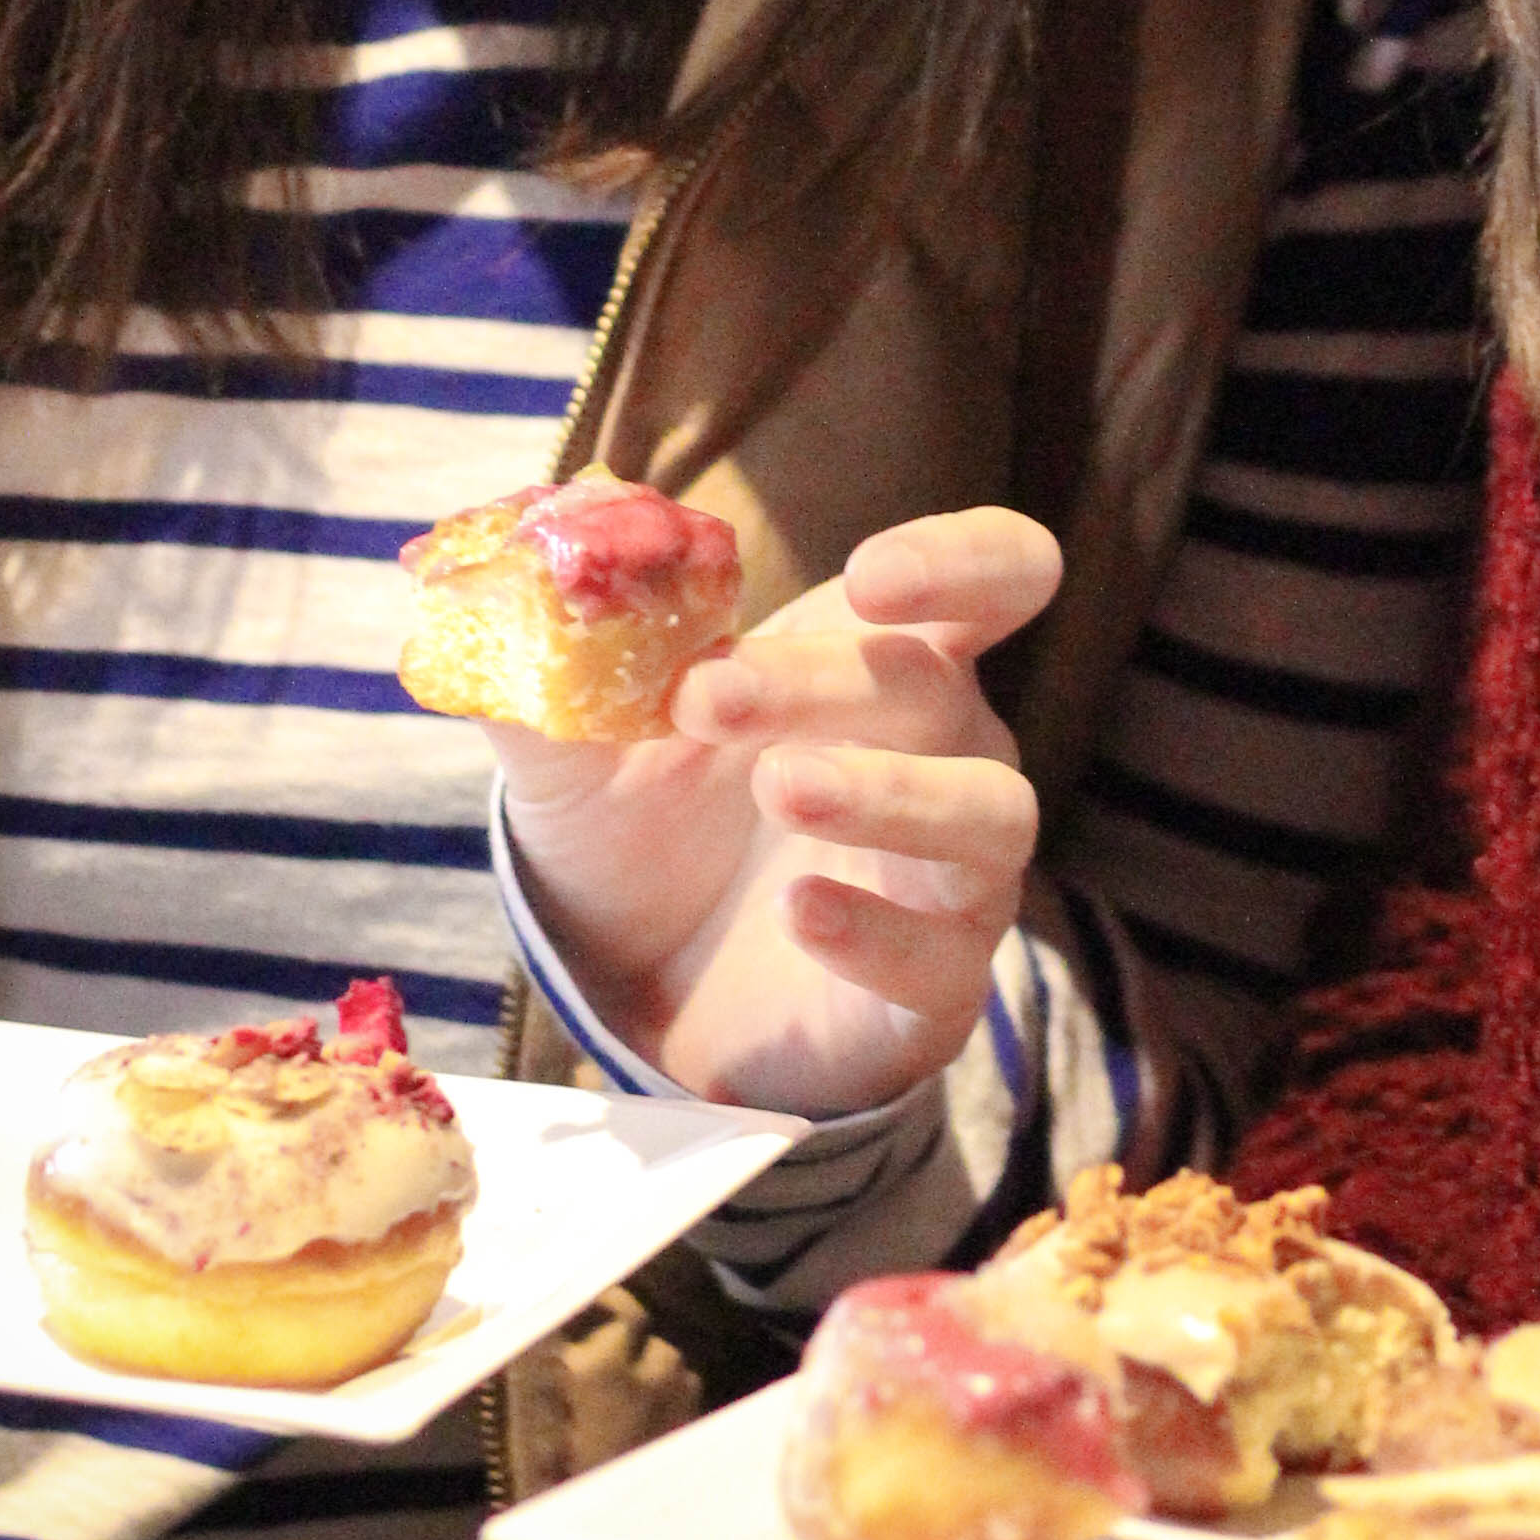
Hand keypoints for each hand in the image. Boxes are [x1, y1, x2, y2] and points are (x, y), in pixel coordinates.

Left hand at [497, 507, 1058, 1115]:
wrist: (634, 997)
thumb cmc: (641, 833)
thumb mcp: (578, 748)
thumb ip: (560, 652)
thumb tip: (545, 542)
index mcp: (882, 662)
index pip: (994, 576)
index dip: (958, 561)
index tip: (869, 576)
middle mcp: (947, 753)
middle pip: (939, 688)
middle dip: (826, 682)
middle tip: (707, 698)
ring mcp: (954, 874)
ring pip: (989, 813)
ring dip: (889, 792)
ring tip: (780, 786)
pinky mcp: (936, 987)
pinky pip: (942, 956)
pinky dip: (875, 930)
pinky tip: (798, 912)